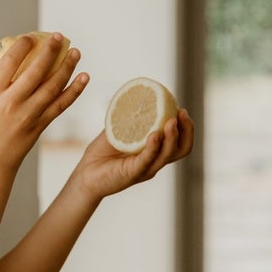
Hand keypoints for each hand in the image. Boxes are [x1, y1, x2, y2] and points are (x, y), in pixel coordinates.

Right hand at [0, 33, 89, 171]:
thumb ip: (3, 81)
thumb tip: (25, 58)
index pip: (10, 62)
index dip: (23, 45)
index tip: (31, 37)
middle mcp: (11, 102)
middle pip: (36, 71)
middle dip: (50, 51)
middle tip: (59, 37)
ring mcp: (28, 115)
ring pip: (53, 86)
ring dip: (67, 67)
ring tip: (76, 52)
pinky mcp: (40, 125)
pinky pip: (61, 104)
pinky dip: (74, 90)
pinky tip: (83, 77)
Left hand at [73, 108, 193, 201]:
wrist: (84, 174)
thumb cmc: (101, 154)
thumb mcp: (117, 131)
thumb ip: (129, 118)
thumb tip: (136, 96)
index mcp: (154, 152)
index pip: (180, 142)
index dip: (186, 127)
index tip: (181, 109)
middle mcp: (153, 162)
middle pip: (181, 149)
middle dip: (186, 130)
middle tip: (182, 113)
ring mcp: (144, 169)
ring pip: (167, 155)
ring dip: (172, 137)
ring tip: (171, 121)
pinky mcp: (132, 174)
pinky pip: (146, 160)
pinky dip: (152, 147)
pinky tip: (154, 135)